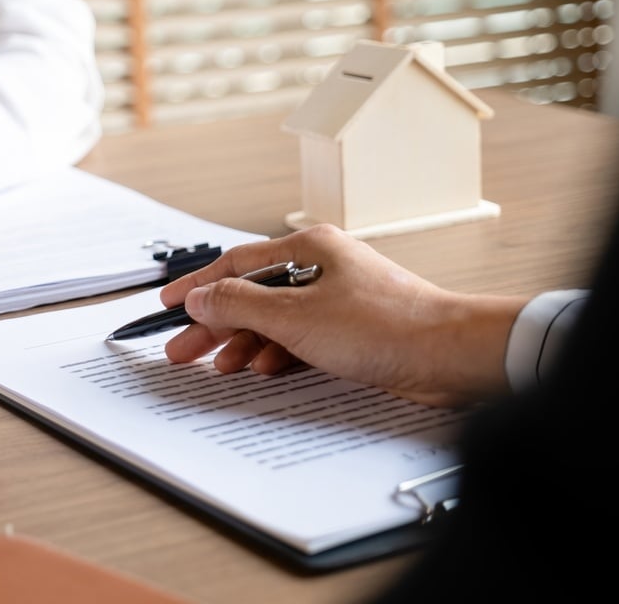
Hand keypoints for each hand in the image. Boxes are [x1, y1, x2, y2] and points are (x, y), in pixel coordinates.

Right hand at [160, 224, 526, 406]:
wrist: (449, 355)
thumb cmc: (385, 325)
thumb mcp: (295, 315)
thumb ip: (238, 304)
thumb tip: (199, 298)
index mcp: (308, 249)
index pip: (236, 263)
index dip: (197, 286)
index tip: (168, 305)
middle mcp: (322, 268)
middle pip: (251, 294)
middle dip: (215, 324)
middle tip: (183, 351)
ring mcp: (338, 300)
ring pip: (275, 319)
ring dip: (244, 343)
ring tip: (218, 367)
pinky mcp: (353, 331)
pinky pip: (300, 339)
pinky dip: (277, 353)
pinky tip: (264, 369)